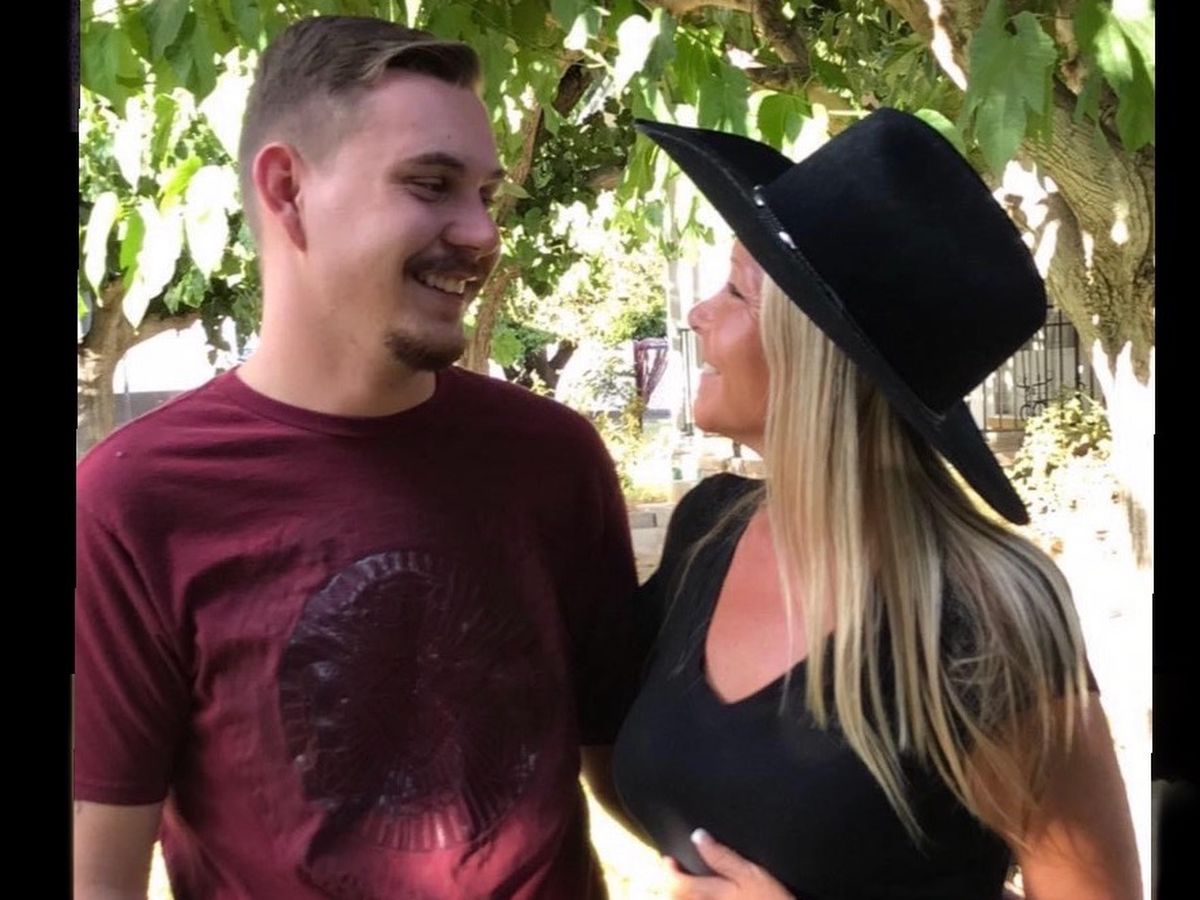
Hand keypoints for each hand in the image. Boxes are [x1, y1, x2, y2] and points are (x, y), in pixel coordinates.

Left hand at [662, 829, 794, 898]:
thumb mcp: (751, 873)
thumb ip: (722, 856)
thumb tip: (698, 836)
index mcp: (710, 893)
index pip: (676, 884)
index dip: (668, 870)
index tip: (668, 859)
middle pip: (675, 898)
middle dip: (670, 885)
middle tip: (673, 871)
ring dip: (679, 895)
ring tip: (684, 885)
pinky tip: (700, 897)